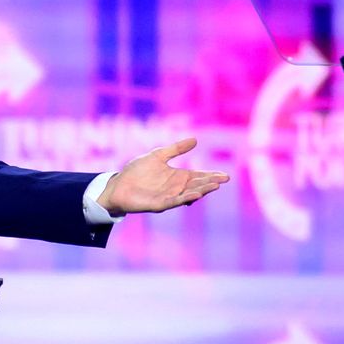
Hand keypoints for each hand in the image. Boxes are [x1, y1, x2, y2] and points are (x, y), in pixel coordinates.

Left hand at [97, 137, 229, 216]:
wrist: (118, 184)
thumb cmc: (137, 171)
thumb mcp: (158, 155)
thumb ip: (176, 149)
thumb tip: (195, 139)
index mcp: (177, 176)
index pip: (198, 176)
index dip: (211, 175)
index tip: (225, 175)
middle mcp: (176, 188)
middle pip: (197, 185)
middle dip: (210, 182)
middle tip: (224, 179)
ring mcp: (169, 196)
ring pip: (189, 194)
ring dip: (202, 191)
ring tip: (214, 186)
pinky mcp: (160, 204)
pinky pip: (175, 202)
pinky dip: (186, 199)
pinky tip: (195, 195)